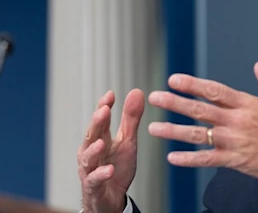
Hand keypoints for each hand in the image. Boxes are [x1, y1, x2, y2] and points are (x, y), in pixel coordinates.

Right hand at [78, 89, 144, 212]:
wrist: (112, 198)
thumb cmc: (117, 166)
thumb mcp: (127, 141)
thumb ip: (131, 119)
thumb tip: (137, 91)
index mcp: (100, 138)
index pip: (101, 120)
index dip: (104, 106)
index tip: (111, 94)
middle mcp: (91, 151)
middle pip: (92, 135)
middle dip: (96, 123)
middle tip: (103, 110)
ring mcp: (90, 169)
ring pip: (88, 157)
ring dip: (94, 149)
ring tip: (102, 142)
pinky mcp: (93, 186)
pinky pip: (94, 180)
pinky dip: (100, 174)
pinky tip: (108, 169)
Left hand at [148, 62, 257, 195]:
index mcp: (248, 104)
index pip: (215, 90)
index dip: (192, 84)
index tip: (175, 80)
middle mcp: (238, 121)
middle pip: (201, 109)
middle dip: (175, 103)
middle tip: (155, 97)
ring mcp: (236, 141)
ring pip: (199, 134)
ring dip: (174, 131)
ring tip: (154, 128)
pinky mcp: (237, 160)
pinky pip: (208, 159)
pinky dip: (189, 159)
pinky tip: (173, 157)